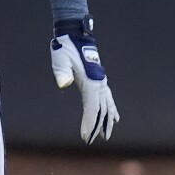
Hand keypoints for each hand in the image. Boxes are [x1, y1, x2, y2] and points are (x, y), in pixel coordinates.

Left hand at [50, 18, 119, 143]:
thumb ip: (62, 72)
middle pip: (101, 110)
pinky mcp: (98, 79)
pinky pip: (107, 98)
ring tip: (106, 135)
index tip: (85, 137)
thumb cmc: (65, 48)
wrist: (74, 34)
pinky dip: (111, 109)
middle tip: (91, 141)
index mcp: (91, 81)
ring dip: (106, 121)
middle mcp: (99, 83)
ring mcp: (100, 81)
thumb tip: (64, 84)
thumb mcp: (60, 58)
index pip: (92, 108)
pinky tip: (114, 118)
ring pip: (107, 105)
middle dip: (97, 126)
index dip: (89, 123)